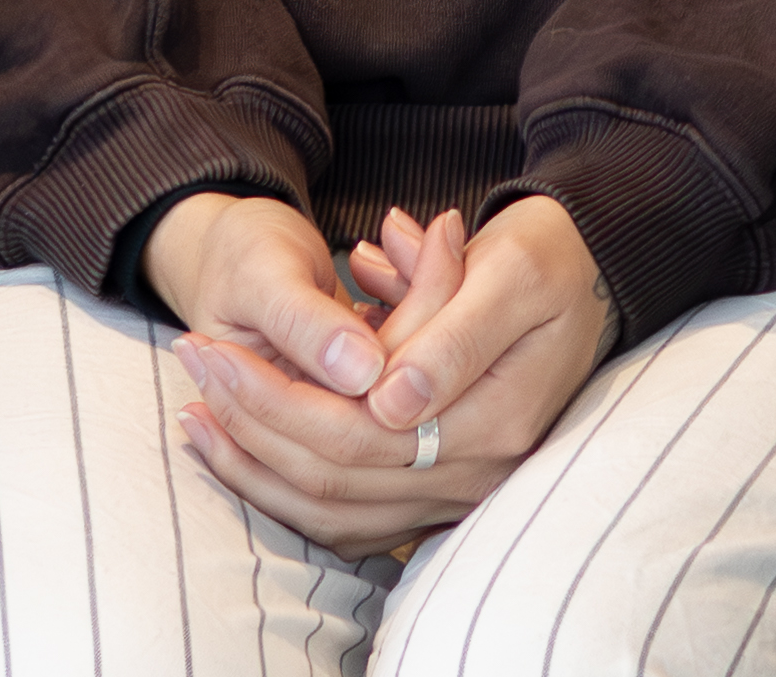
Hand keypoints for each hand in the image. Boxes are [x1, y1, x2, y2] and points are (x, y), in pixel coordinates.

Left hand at [152, 195, 606, 553]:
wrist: (586, 274)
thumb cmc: (544, 258)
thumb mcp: (507, 271)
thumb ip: (448, 334)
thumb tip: (385, 399)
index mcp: (497, 417)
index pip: (358, 430)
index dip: (274, 395)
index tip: (211, 343)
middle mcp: (479, 471)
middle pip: (337, 473)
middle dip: (250, 420)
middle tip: (188, 360)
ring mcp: (462, 489)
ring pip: (336, 509)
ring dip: (255, 466)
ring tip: (193, 414)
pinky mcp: (441, 490)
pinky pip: (353, 518)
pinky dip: (288, 489)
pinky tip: (239, 451)